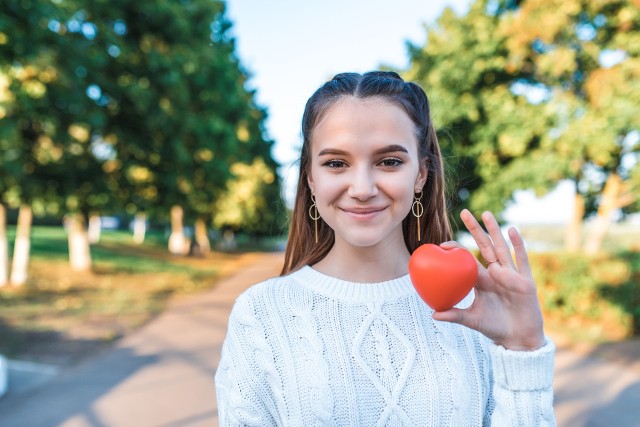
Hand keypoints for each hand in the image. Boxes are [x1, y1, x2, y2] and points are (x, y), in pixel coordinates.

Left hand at [432, 209, 544, 350]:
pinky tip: (512, 230)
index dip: (457, 250)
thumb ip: (455, 315)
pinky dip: (517, 244)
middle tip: (464, 212)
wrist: (518, 338)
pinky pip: (521, 259)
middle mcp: (495, 273)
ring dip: (494, 230)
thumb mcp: (472, 320)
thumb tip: (433, 315)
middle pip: (484, 246)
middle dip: (475, 229)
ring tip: (485, 213)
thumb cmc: (495, 327)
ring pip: (501, 247)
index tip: (442, 244)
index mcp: (481, 280)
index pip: (467, 260)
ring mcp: (510, 274)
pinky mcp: (525, 280)